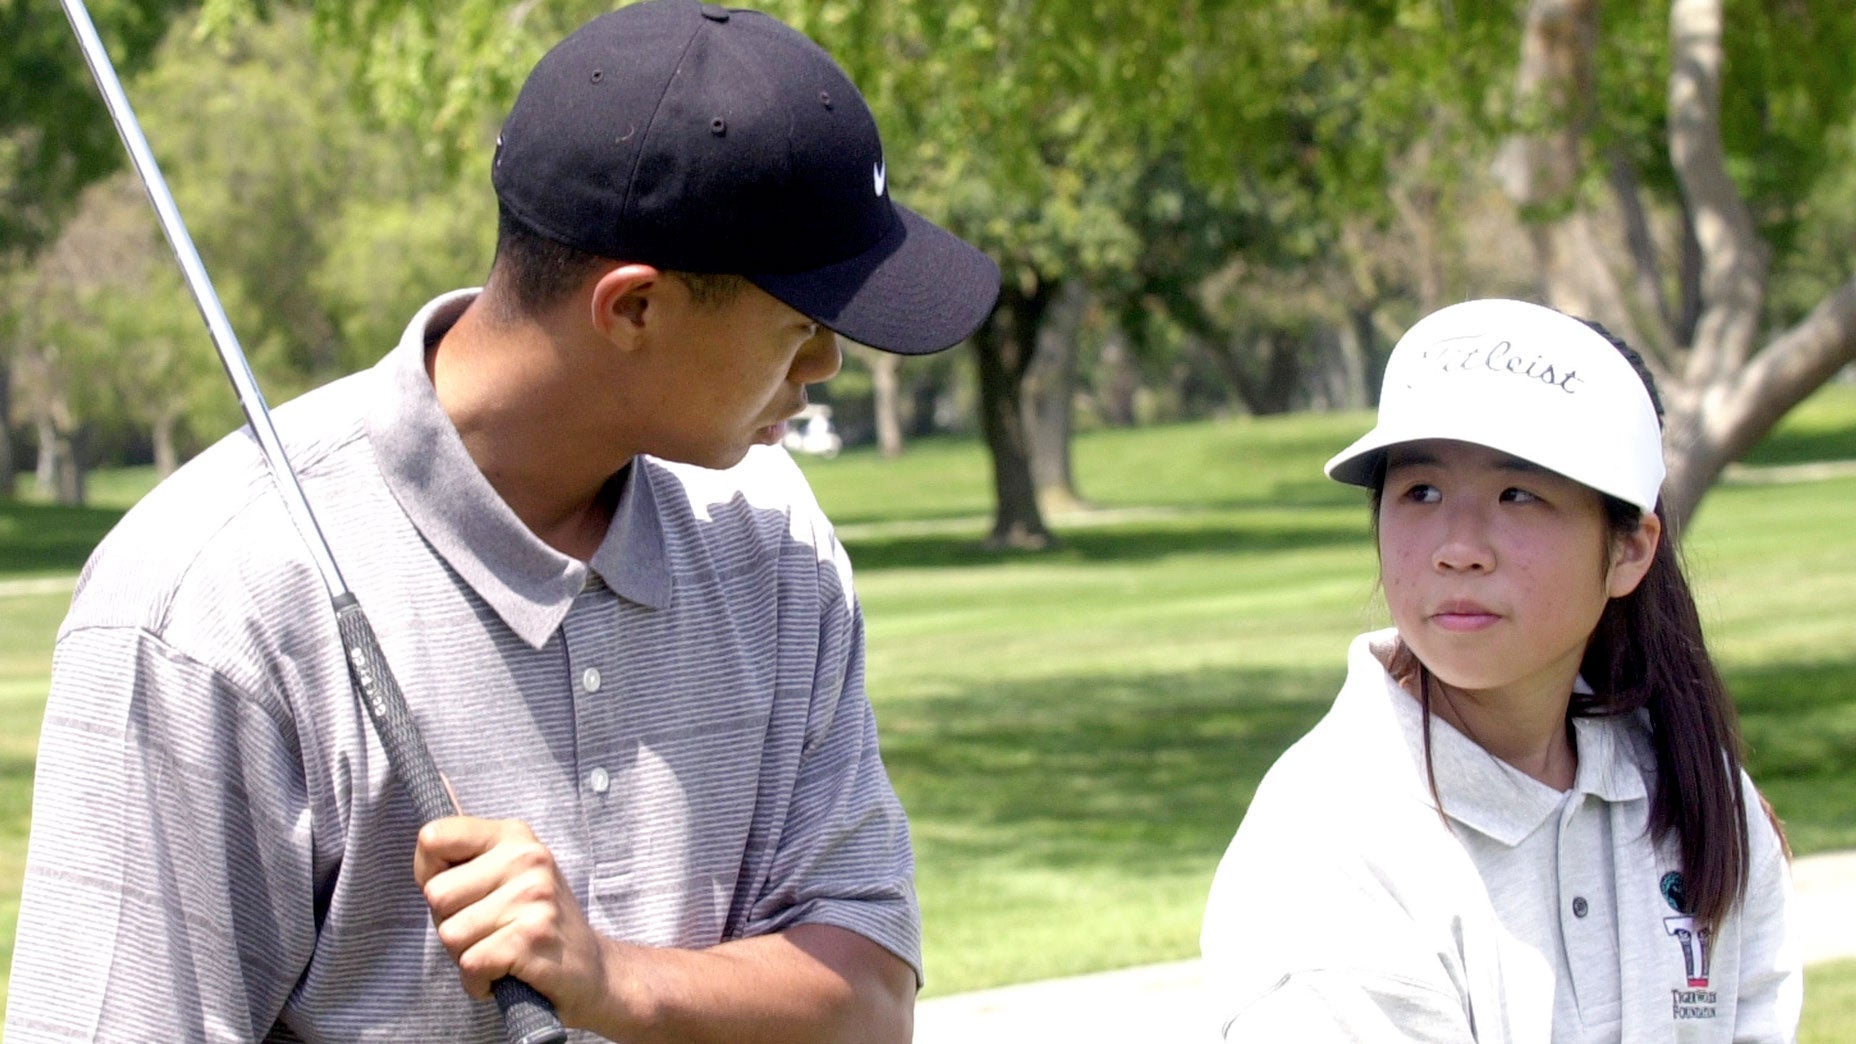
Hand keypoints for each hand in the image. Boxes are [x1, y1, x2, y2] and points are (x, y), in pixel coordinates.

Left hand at [414, 816, 611, 1025]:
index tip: (458, 894)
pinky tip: (505, 974)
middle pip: (436, 894)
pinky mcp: (533, 937)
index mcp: (514, 836)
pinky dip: (479, 981)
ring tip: (500, 950)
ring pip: (450, 934)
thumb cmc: (532, 923)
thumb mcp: (505, 876)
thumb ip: (464, 861)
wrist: (593, 970)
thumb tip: (430, 850)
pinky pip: (470, 964)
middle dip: (449, 923)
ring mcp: (534, 896)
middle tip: (488, 931)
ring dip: (466, 955)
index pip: (433, 837)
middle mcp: (527, 857)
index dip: (429, 875)